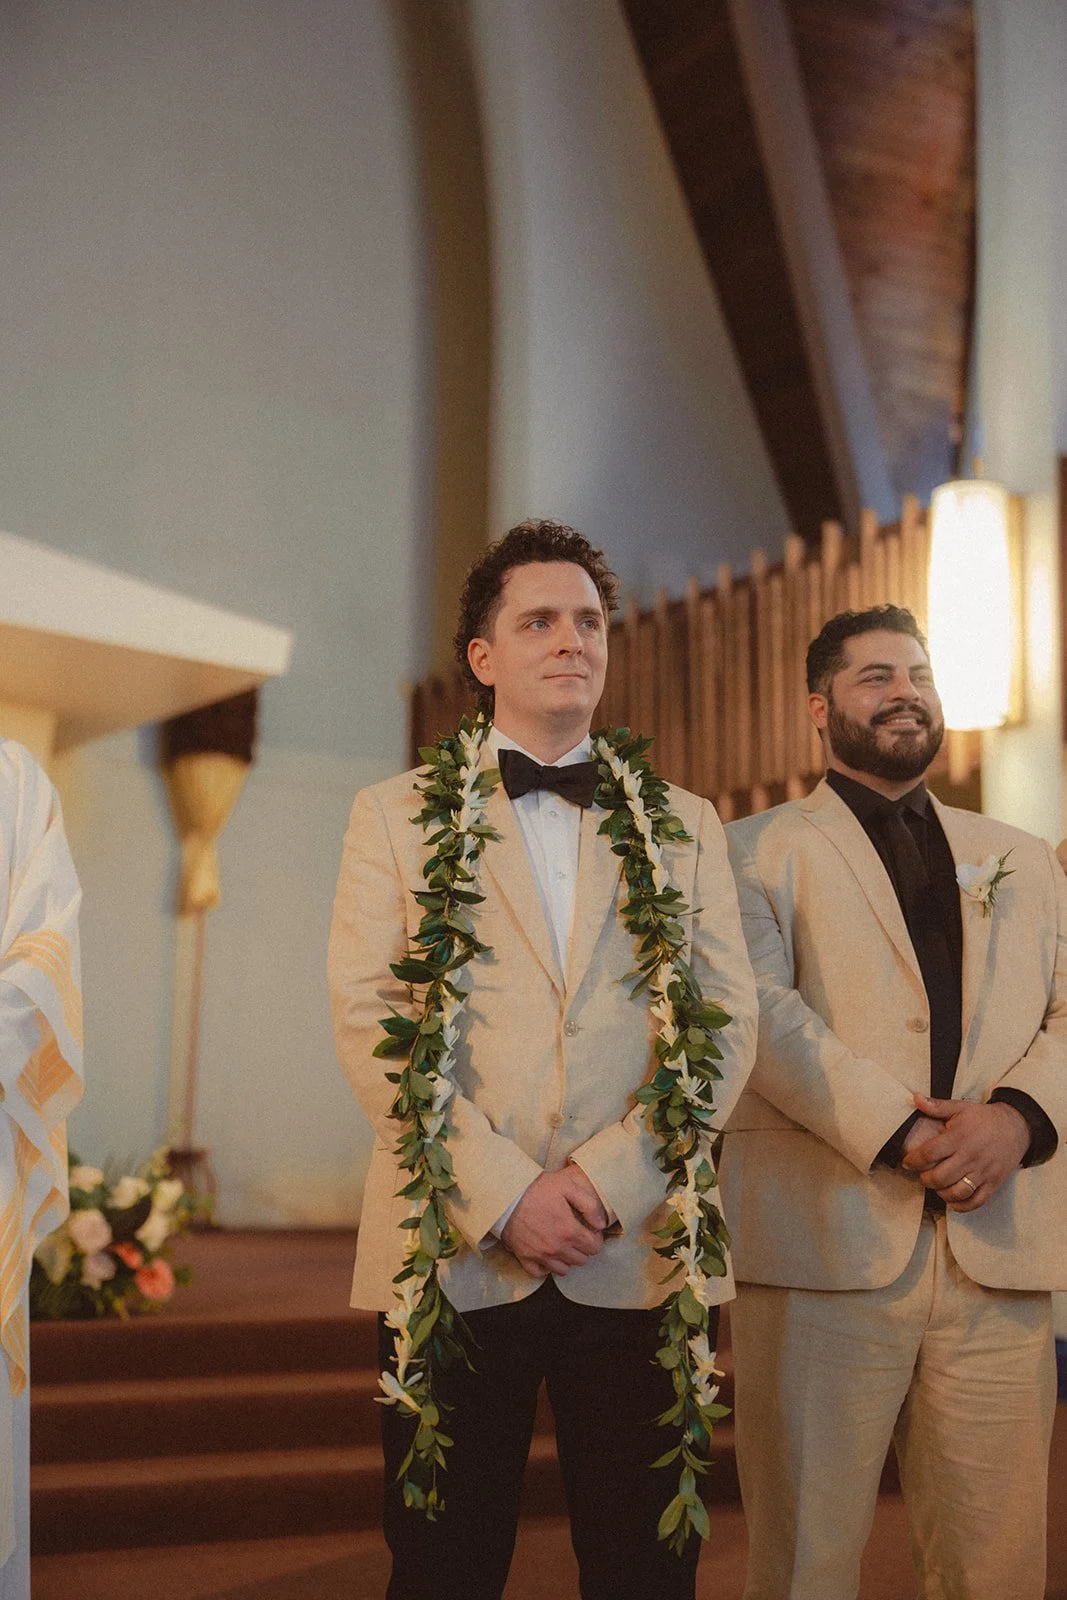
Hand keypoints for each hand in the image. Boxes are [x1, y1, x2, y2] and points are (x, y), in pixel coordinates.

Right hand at [501, 1165, 607, 1277]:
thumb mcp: (567, 1187)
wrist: (506, 1196)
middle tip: (577, 1236)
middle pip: (581, 1260)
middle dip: (583, 1249)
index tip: (590, 1231)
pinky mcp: (525, 1258)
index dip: (595, 1238)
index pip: (594, 1247)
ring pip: (564, 1269)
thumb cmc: (536, 1189)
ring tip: (563, 1244)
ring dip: (567, 1259)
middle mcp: (556, 1248)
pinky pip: (541, 1273)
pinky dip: (546, 1267)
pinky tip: (547, 1254)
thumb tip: (601, 1224)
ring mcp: (540, 1255)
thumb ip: (589, 1205)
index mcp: (569, 1231)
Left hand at [901, 1093, 1029, 1210]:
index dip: (914, 1160)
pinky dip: (962, 1206)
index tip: (907, 1162)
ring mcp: (983, 1171)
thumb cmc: (984, 1118)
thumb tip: (915, 1098)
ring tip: (937, 1187)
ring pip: (958, 1191)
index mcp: (959, 1137)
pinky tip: (952, 1201)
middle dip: (925, 1179)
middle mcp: (970, 1156)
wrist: (1017, 1127)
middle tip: (922, 1176)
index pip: (930, 1153)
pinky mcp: (994, 1182)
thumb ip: (937, 1105)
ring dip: (942, 1193)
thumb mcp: (960, 1107)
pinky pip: (977, 1201)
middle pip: (941, 1176)